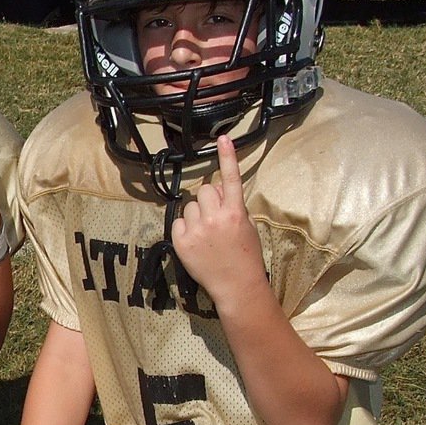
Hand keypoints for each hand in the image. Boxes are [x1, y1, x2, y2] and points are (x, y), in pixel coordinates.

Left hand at [171, 134, 267, 309]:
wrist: (236, 286)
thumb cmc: (246, 256)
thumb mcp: (247, 226)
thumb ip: (233, 205)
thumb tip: (218, 188)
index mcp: (235, 213)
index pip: (231, 179)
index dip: (227, 157)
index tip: (223, 138)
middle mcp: (215, 218)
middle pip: (205, 190)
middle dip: (209, 199)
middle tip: (216, 217)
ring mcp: (196, 230)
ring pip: (190, 206)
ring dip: (197, 214)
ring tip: (207, 234)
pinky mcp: (181, 242)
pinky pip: (178, 222)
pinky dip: (185, 229)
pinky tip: (196, 241)